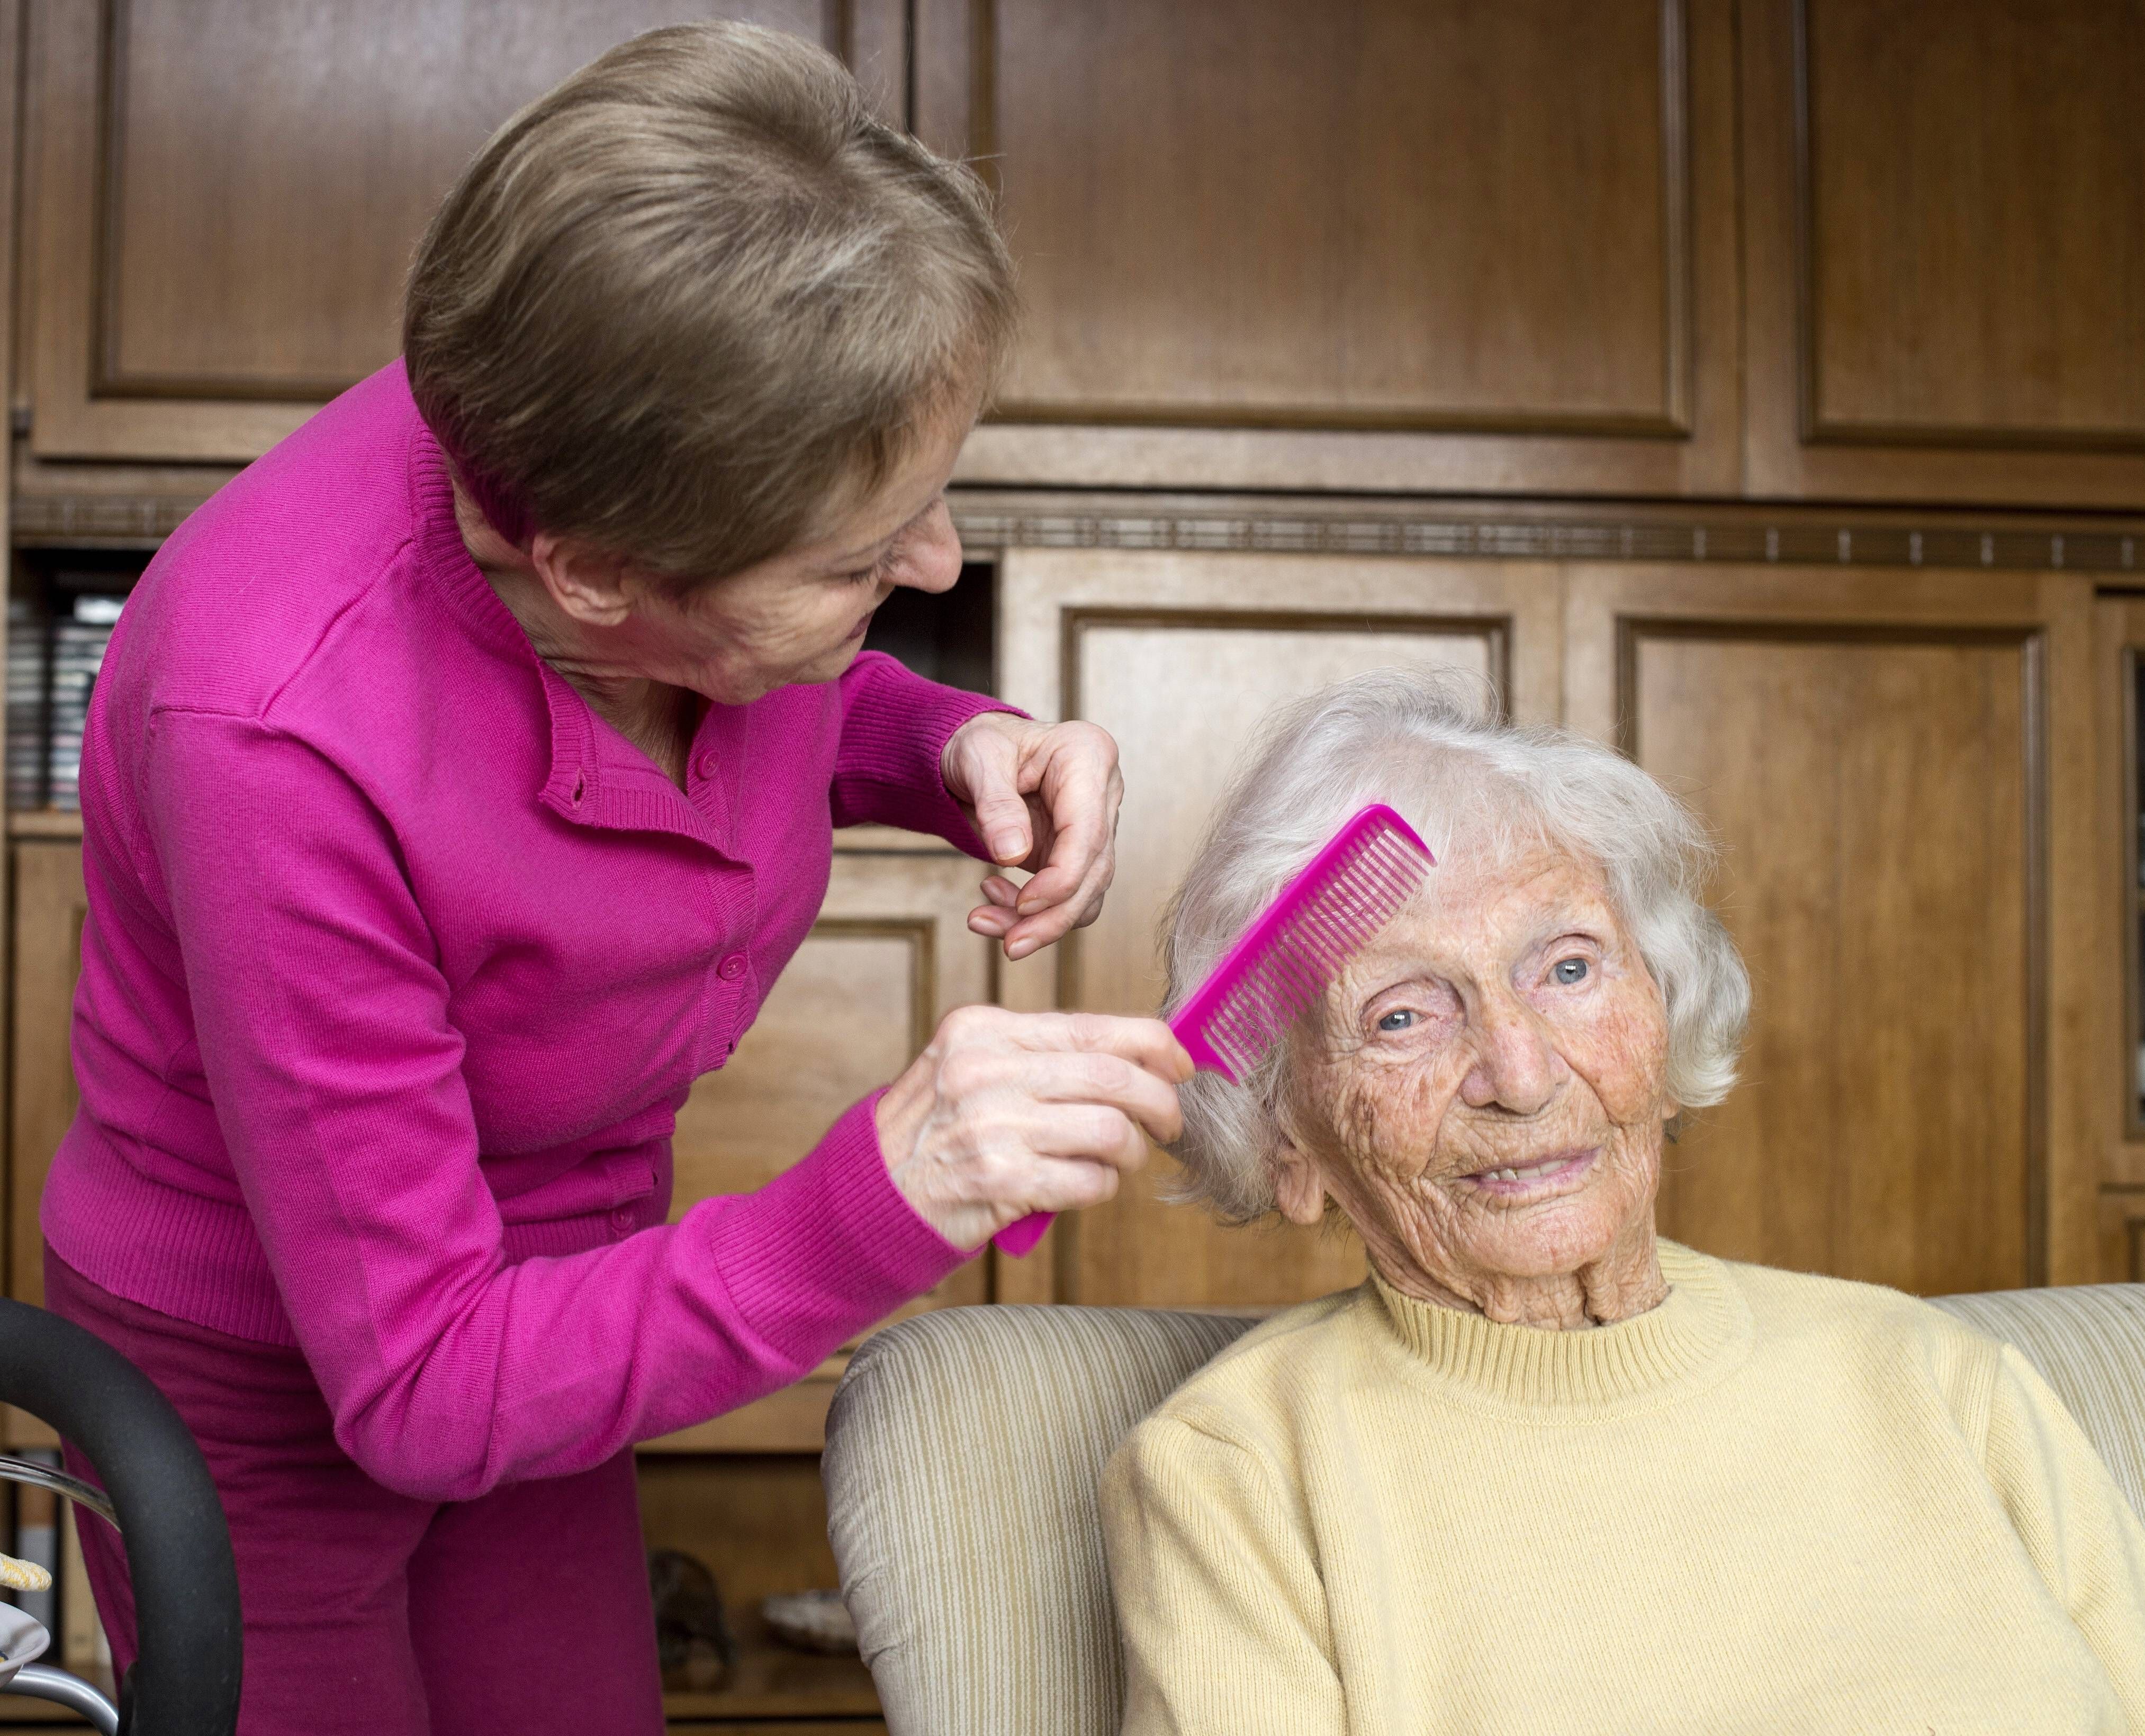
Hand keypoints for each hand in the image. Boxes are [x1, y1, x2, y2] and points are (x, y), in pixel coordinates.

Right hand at [874, 1006, 1191, 1250]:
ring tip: (1119, 1160)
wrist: (869, 1194)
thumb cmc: (933, 1132)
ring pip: (1110, 1129)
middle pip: (1114, 1075)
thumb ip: (1039, 1058)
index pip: (1093, 1027)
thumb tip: (1137, 1062)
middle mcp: (986, 1068)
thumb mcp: (970, 1068)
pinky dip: (1101, 1187)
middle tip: (1170, 1123)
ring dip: (1131, 1151)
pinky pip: (1088, 1181)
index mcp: (984, 1029)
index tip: (1181, 1065)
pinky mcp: (999, 1179)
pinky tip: (1084, 1186)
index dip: (1155, 1046)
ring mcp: (991, 1123)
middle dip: (1160, 1102)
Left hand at [941, 713, 1122, 960]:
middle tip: (1009, 945)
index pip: (1088, 834)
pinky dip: (1034, 914)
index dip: (1060, 880)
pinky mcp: (1078, 853)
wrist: (972, 750)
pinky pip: (1068, 896)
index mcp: (1089, 756)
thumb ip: (996, 804)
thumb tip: (1012, 855)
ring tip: (984, 922)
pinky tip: (995, 899)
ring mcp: (1094, 825)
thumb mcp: (977, 759)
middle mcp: (1102, 793)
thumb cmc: (977, 743)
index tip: (1022, 906)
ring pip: (1086, 893)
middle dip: (1052, 916)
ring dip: (1041, 922)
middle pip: (1095, 871)